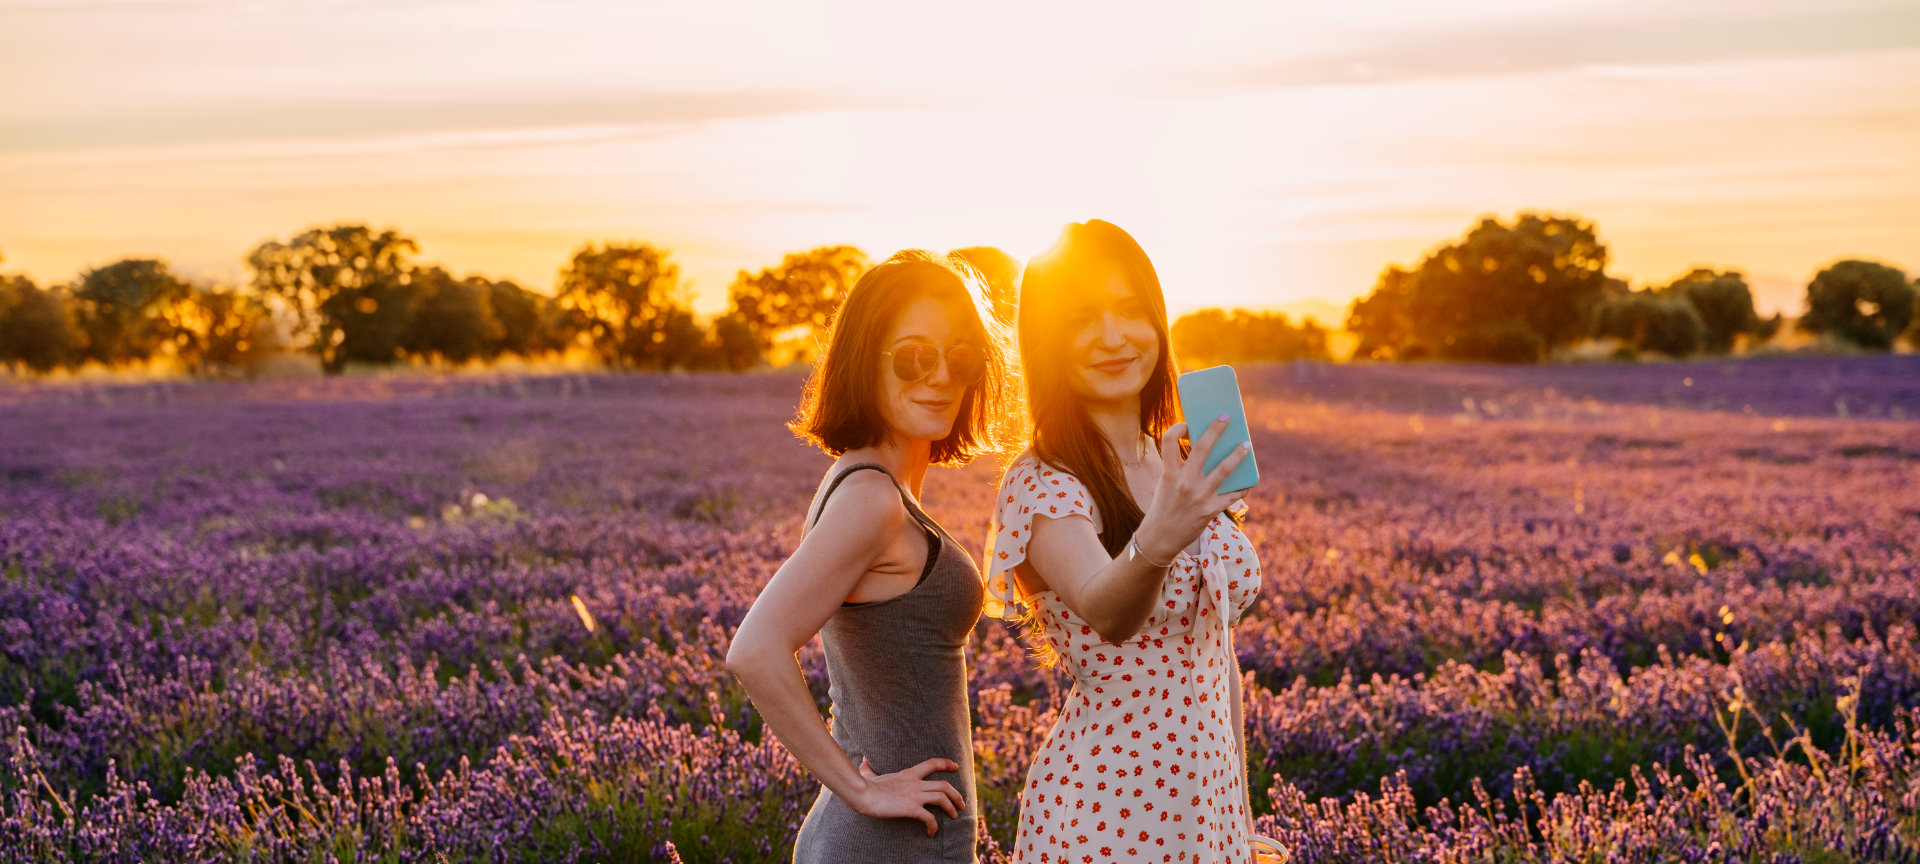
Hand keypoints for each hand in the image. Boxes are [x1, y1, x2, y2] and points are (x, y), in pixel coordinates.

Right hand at [849, 757, 963, 835]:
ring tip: (954, 816)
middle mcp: (915, 783)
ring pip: (942, 798)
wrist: (863, 794)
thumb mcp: (869, 774)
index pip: (931, 764)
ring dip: (951, 807)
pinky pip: (929, 817)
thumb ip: (869, 768)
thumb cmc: (865, 786)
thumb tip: (863, 762)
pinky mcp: (911, 808)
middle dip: (956, 795)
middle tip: (961, 804)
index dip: (946, 764)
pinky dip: (934, 826)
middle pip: (944, 785)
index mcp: (908, 774)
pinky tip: (932, 832)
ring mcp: (915, 795)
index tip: (955, 767)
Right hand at [1137, 416, 1249, 562]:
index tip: (1186, 424)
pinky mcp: (1211, 510)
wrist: (1160, 538)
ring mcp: (1199, 496)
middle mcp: (1184, 482)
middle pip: (1202, 448)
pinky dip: (1241, 487)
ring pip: (1224, 469)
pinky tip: (1248, 481)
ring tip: (1246, 444)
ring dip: (1237, 454)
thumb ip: (1182, 468)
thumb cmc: (1164, 507)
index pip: (1169, 440)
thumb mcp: (1166, 484)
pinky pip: (1232, 494)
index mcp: (1169, 473)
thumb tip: (1210, 452)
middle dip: (1216, 429)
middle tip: (1226, 417)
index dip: (1177, 428)